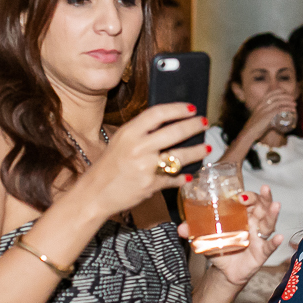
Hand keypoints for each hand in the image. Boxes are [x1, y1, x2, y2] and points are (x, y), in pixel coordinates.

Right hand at [80, 103, 208, 219]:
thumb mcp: (120, 142)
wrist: (95, 193)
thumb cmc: (108, 167)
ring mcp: (146, 167)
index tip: (191, 108)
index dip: (177, 109)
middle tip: (205, 123)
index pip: (157, 114)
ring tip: (207, 148)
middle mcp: (138, 147)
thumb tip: (168, 123)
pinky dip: (183, 177)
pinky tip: (189, 175)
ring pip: (180, 156)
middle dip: (194, 126)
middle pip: (174, 132)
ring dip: (197, 151)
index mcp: (129, 133)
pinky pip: (174, 179)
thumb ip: (142, 133)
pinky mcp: (151, 185)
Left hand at [178, 185, 283, 286]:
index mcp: (241, 215)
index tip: (240, 195)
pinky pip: (270, 246)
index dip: (246, 195)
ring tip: (276, 205)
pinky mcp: (262, 252)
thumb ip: (193, 232)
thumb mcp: (204, 238)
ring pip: (268, 223)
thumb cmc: (219, 248)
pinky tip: (279, 238)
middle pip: (262, 207)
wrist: (225, 271)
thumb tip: (180, 228)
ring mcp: (259, 237)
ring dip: (273, 213)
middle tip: (264, 189)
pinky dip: (275, 242)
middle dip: (264, 197)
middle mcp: (253, 223)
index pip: (247, 200)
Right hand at [242, 91, 298, 139]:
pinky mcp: (267, 116)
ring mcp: (264, 110)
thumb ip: (268, 116)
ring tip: (295, 104)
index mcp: (259, 104)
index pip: (270, 93)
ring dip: (288, 102)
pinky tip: (292, 110)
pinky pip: (279, 110)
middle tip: (293, 99)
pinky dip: (287, 108)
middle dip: (286, 96)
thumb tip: (278, 119)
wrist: (249, 133)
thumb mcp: (260, 118)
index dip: (280, 92)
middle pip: (276, 96)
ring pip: (278, 102)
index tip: (287, 94)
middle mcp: (261, 105)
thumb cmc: (255, 128)